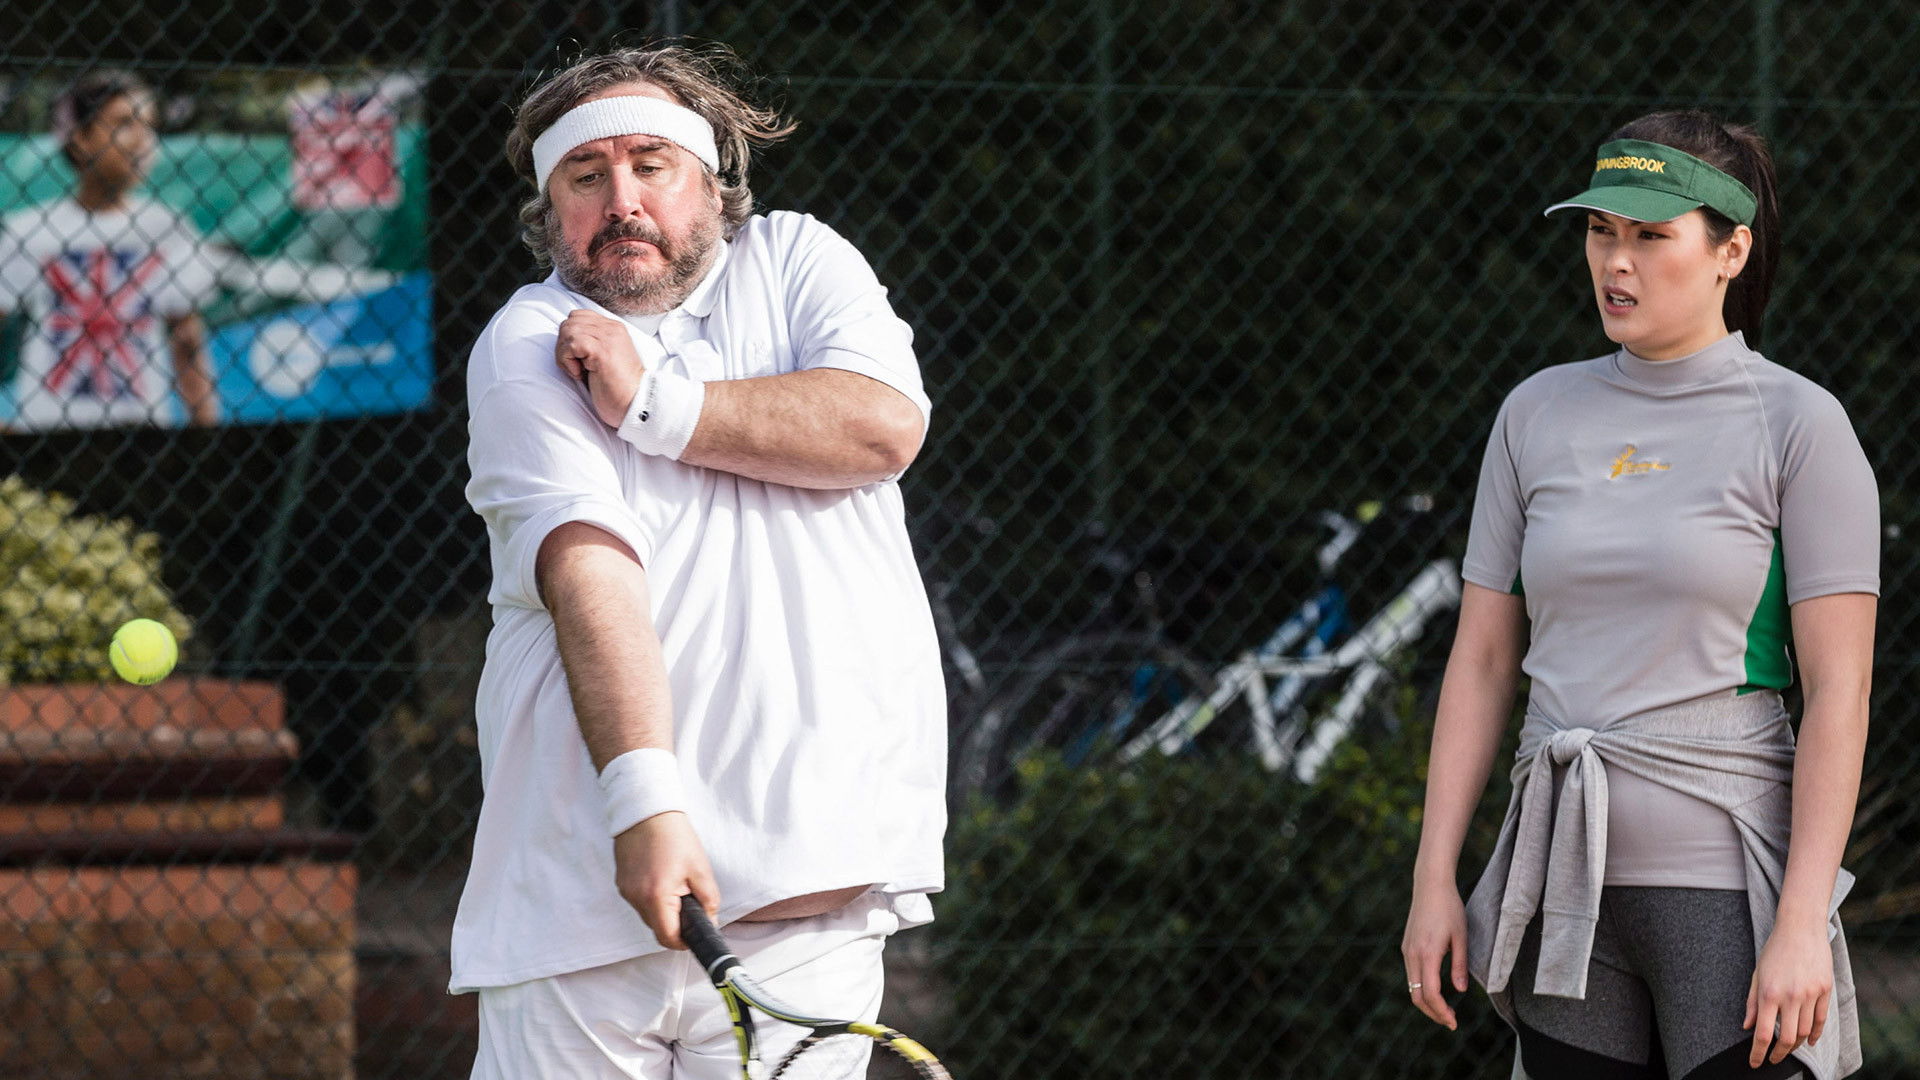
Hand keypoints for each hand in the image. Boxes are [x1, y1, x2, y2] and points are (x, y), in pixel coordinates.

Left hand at [555, 309, 644, 427]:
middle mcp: (611, 328)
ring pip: (567, 331)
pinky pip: (570, 344)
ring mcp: (608, 338)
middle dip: (564, 345)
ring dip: (564, 354)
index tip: (579, 359)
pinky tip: (580, 374)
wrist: (635, 404)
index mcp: (613, 328)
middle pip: (570, 322)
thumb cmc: (617, 389)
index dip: (570, 337)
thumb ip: (590, 344)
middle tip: (576, 367)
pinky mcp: (601, 351)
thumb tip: (565, 340)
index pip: (578, 317)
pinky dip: (567, 361)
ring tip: (578, 371)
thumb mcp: (603, 359)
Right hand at [613, 811, 719, 949]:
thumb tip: (710, 922)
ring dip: (664, 909)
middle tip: (690, 900)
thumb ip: (708, 901)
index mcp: (655, 897)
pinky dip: (652, 897)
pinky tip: (662, 876)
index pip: (668, 937)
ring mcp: (625, 890)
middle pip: (657, 927)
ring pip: (648, 915)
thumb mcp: (700, 869)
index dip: (684, 941)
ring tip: (676, 883)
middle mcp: (635, 898)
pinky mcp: (621, 882)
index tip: (695, 934)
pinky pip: (639, 901)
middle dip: (676, 922)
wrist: (646, 810)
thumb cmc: (674, 836)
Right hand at [1402, 881, 1469, 1029]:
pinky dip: (1422, 988)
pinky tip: (1436, 990)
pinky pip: (1411, 975)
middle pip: (1416, 995)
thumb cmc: (1450, 908)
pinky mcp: (1406, 947)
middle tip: (1451, 1021)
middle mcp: (1412, 955)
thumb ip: (1460, 965)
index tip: (1454, 1022)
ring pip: (1412, 987)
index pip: (1430, 993)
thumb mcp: (1461, 937)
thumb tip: (1460, 991)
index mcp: (1427, 953)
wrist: (1430, 885)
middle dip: (1433, 1012)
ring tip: (1445, 1009)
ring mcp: (1407, 951)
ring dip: (1427, 1002)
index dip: (1441, 1011)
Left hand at [1744, 921, 1833, 1066]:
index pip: (1764, 1033)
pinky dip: (1814, 1034)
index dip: (1758, 1052)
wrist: (1800, 928)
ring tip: (1787, 1048)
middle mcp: (1791, 996)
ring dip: (1796, 1044)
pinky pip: (1820, 1020)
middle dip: (1779, 1053)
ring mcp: (1810, 994)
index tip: (1754, 1063)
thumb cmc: (1775, 950)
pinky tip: (1808, 1040)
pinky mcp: (1825, 990)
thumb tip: (1748, 1026)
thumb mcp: (1757, 974)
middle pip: (1787, 1038)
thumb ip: (1752, 1002)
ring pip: (1805, 1031)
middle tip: (1772, 1059)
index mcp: (1769, 993)